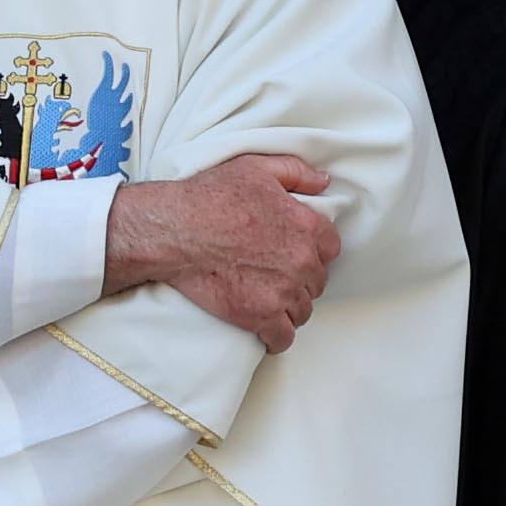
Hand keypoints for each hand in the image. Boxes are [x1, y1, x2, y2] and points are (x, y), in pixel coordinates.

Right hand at [102, 152, 342, 349]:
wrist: (176, 231)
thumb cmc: (211, 197)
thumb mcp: (255, 168)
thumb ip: (296, 172)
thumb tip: (323, 182)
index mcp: (307, 226)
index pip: (330, 248)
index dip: (312, 251)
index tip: (295, 254)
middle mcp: (302, 261)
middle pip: (316, 282)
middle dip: (299, 281)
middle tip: (275, 277)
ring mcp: (284, 292)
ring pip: (302, 311)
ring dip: (288, 309)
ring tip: (267, 302)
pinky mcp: (262, 316)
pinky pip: (283, 337)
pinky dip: (276, 337)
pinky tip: (265, 331)